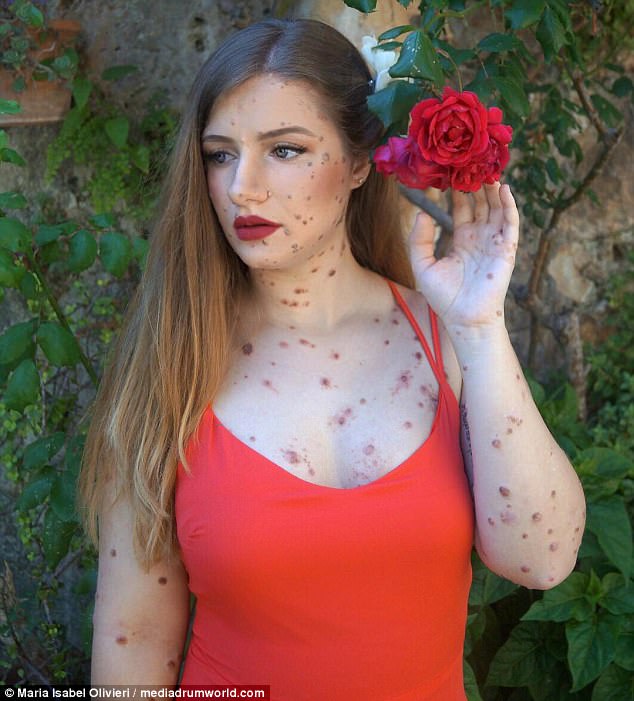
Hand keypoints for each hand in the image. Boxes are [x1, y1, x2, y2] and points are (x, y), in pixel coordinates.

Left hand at [408, 182, 518, 331]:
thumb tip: (421, 214)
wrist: (464, 319)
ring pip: (496, 208)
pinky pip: (511, 223)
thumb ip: (419, 240)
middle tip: (469, 161)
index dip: (455, 190)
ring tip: (486, 167)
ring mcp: (494, 242)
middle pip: (480, 203)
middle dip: (476, 183)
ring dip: (493, 189)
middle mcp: (479, 237)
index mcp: (461, 240)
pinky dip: (509, 205)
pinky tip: (503, 188)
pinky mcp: (506, 249)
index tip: (449, 171)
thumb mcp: (423, 265)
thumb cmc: (444, 297)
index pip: (460, 208)